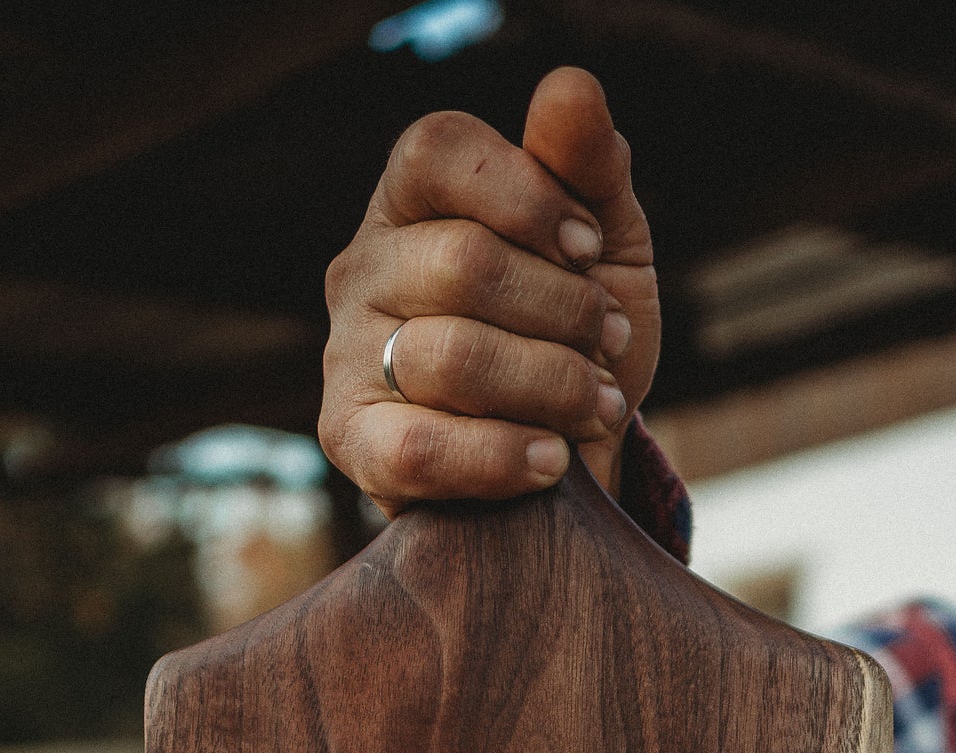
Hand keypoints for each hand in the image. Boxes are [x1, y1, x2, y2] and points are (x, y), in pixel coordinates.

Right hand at [318, 67, 660, 516]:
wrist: (569, 461)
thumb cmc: (577, 341)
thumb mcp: (605, 248)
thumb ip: (589, 168)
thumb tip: (569, 89)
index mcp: (410, 201)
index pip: (438, 150)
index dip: (526, 194)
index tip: (588, 247)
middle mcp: (362, 270)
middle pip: (462, 262)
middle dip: (563, 309)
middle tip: (609, 342)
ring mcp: (346, 357)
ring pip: (451, 357)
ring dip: (552, 385)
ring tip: (596, 407)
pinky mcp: (351, 443)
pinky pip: (420, 448)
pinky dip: (503, 456)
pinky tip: (552, 460)